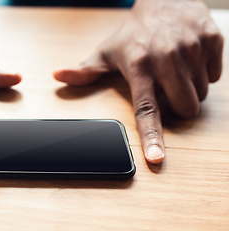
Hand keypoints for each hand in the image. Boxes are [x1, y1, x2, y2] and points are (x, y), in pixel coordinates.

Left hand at [53, 0, 222, 163]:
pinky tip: (189, 59)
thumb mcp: (107, 51)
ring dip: (189, 90)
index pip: (146, 109)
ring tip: (175, 70)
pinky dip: (204, 73)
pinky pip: (215, 76)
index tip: (156, 158)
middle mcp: (166, 58)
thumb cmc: (133, 32)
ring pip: (200, 95)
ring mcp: (192, 48)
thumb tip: (57, 76)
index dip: (152, 137)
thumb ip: (84, 70)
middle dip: (177, 107)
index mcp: (139, 67)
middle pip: (184, 109)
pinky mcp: (212, 41)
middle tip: (165, 87)